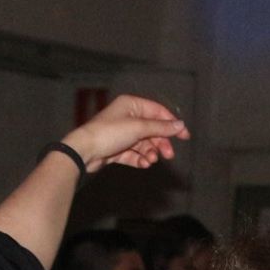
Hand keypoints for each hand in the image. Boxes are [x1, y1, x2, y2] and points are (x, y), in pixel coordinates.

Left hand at [63, 95, 189, 172]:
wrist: (84, 151)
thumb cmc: (109, 133)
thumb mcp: (139, 128)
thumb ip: (161, 127)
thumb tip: (180, 125)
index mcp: (132, 105)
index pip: (158, 112)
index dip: (172, 124)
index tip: (184, 136)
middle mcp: (127, 117)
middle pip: (152, 130)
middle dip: (161, 142)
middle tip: (168, 154)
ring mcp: (122, 134)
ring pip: (144, 144)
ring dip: (150, 152)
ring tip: (151, 160)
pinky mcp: (117, 149)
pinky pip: (134, 154)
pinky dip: (140, 159)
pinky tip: (143, 164)